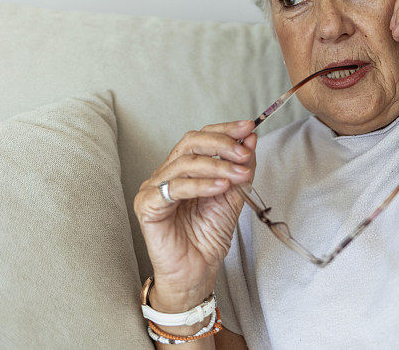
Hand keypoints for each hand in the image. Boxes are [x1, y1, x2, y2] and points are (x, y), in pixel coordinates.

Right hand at [133, 120, 256, 309]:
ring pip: (185, 163)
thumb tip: (250, 138)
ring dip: (218, 165)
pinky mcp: (147, 206)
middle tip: (244, 151)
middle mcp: (167, 172)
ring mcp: (154, 188)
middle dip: (221, 143)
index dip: (225, 130)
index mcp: (185, 167)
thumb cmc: (209, 236)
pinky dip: (201, 184)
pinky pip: (175, 188)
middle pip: (190, 142)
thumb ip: (241, 168)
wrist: (197, 271)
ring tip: (240, 174)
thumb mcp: (234, 195)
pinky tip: (221, 187)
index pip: (201, 137)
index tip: (250, 127)